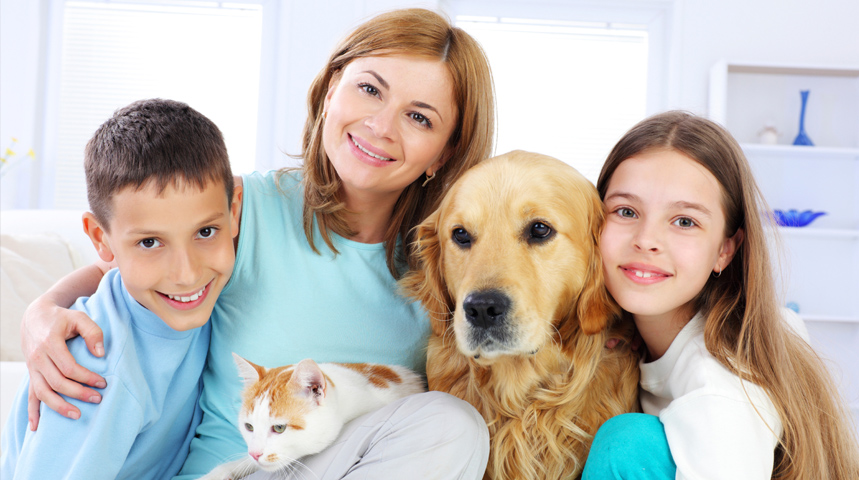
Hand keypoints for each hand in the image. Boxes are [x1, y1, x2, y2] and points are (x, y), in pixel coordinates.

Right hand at [21, 297, 106, 429]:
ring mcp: (32, 367)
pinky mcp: (31, 373)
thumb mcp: (80, 317)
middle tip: (98, 399)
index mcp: (50, 343)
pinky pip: (30, 395)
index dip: (86, 378)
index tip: (103, 383)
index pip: (69, 368)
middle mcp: (37, 357)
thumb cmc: (61, 318)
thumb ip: (93, 332)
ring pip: (42, 392)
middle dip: (78, 393)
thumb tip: (101, 354)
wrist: (35, 316)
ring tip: (77, 415)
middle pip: (57, 382)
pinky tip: (36, 427)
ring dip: (59, 406)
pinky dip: (32, 412)